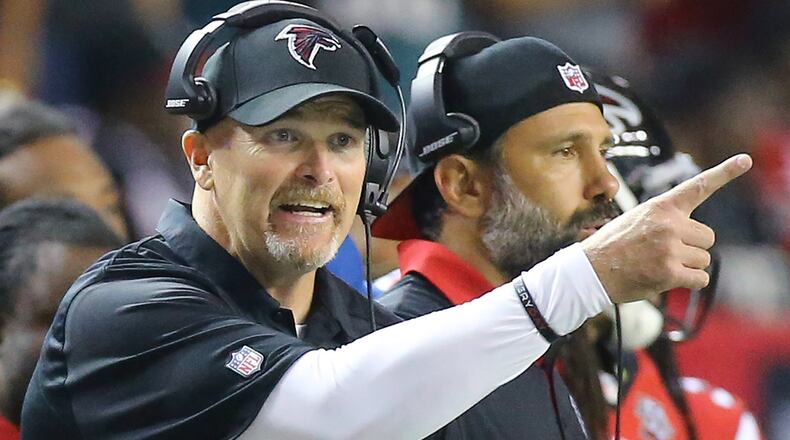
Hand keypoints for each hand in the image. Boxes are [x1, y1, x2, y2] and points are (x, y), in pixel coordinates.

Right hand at [582, 154, 751, 302]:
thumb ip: (665, 221)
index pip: (697, 187)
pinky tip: (665, 279)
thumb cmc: (611, 247)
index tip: (744, 160)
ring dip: (688, 266)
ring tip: (659, 265)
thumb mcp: (635, 220)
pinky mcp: (669, 272)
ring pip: (703, 259)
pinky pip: (699, 279)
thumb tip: (695, 238)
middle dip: (692, 248)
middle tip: (664, 252)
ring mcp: (669, 248)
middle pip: (707, 237)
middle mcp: (668, 224)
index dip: (724, 173)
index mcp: (660, 207)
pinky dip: (688, 282)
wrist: (589, 271)